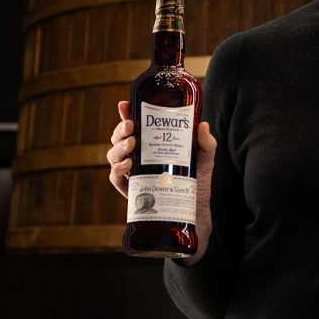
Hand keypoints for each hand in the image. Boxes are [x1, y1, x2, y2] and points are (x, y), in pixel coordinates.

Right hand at [107, 102, 217, 257]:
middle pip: (119, 139)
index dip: (126, 114)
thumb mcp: (204, 159)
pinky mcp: (131, 191)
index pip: (134, 126)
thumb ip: (205, 143)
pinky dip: (117, 169)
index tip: (124, 104)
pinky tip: (127, 165)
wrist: (196, 214)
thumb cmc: (197, 183)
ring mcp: (133, 174)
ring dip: (118, 147)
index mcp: (152, 145)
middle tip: (131, 126)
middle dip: (120, 129)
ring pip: (113, 156)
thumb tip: (203, 125)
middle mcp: (139, 158)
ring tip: (131, 144)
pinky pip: (115, 178)